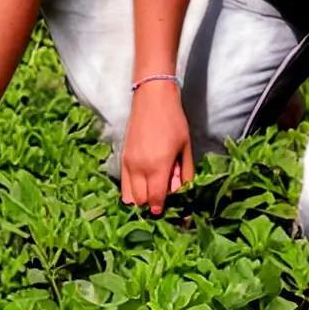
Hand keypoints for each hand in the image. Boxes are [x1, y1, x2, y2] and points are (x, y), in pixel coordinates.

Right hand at [121, 81, 191, 214]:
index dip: (163, 208)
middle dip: (153, 204)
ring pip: (129, 196)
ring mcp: (128, 164)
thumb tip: (180, 192)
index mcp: (158, 167)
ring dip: (141, 199)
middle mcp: (139, 169)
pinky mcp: (122, 158)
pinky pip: (123, 184)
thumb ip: (185, 173)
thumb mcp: (186, 148)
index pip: (156, 200)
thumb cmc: (174, 121)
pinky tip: (142, 185)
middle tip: (164, 198)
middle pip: (142, 201)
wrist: (152, 99)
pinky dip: (131, 191)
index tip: (170, 210)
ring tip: (152, 192)